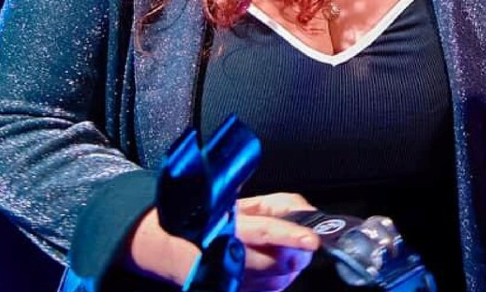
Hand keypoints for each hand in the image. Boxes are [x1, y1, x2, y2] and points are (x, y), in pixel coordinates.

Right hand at [127, 192, 323, 291]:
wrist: (173, 246)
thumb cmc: (212, 220)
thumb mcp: (246, 203)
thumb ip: (282, 205)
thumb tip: (308, 214)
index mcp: (229, 227)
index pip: (266, 232)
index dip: (290, 236)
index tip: (311, 239)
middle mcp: (229, 256)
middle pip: (280, 262)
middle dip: (296, 251)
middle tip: (301, 239)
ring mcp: (233, 281)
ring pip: (280, 279)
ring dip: (288, 265)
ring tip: (277, 249)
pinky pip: (272, 289)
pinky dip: (278, 277)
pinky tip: (268, 264)